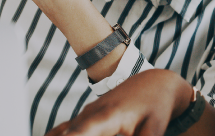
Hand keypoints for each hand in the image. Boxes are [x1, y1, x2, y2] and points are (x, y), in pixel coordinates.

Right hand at [46, 69, 193, 135]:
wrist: (154, 83)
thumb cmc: (155, 105)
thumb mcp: (154, 128)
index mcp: (108, 116)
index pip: (80, 132)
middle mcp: (91, 114)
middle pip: (67, 133)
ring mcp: (86, 115)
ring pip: (63, 131)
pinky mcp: (86, 118)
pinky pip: (64, 130)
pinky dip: (58, 134)